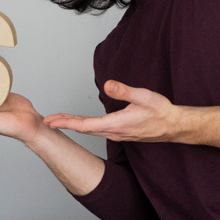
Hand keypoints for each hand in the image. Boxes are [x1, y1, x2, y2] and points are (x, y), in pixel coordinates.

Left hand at [43, 80, 179, 142]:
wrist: (173, 125)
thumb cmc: (160, 111)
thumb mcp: (144, 96)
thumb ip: (124, 91)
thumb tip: (107, 85)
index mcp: (115, 124)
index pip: (84, 125)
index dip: (66, 122)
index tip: (51, 121)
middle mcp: (113, 132)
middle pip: (83, 129)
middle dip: (64, 124)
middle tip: (47, 121)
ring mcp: (116, 134)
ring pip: (89, 130)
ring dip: (73, 125)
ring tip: (58, 120)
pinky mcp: (119, 133)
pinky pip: (96, 130)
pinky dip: (84, 126)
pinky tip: (79, 122)